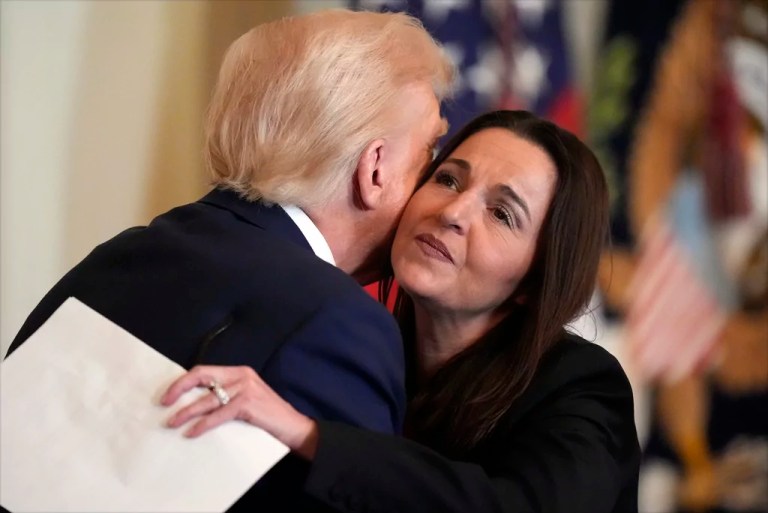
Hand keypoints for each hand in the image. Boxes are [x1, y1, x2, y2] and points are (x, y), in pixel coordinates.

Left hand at [160, 365, 318, 459]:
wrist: (294, 427)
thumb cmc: (268, 417)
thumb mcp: (245, 400)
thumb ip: (225, 397)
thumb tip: (194, 405)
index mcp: (239, 372)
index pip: (204, 371)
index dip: (183, 382)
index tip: (168, 396)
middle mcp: (241, 375)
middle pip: (202, 376)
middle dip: (179, 388)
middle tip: (164, 403)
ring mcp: (245, 388)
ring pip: (207, 398)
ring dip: (186, 412)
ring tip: (172, 422)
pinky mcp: (248, 403)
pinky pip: (218, 414)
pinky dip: (203, 423)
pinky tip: (193, 432)